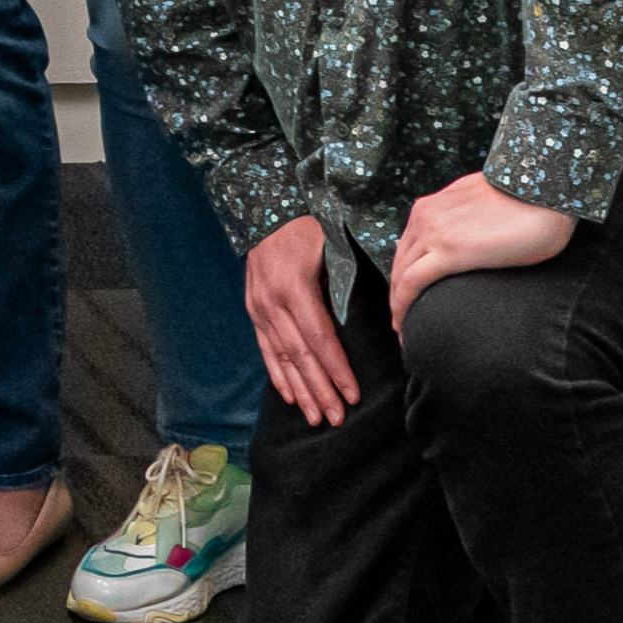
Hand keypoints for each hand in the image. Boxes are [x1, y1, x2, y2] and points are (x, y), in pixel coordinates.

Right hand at [242, 213, 361, 426]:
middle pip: (300, 356)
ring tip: (315, 418)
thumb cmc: (308, 221)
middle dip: (319, 390)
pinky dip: (277, 374)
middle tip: (336, 418)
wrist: (264, 204)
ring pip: (281, 358)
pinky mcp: (252, 307)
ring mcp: (258, 306)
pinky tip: (288, 395)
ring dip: (299, 390)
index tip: (352, 395)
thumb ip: (346, 277)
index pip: (319, 339)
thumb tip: (369, 315)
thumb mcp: (333, 242)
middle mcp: (271, 302)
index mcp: (293, 287)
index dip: (336, 370)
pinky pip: (265, 348)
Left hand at [382, 170, 580, 328]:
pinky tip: (406, 328)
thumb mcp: (483, 206)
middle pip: (400, 263)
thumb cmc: (529, 201)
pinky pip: (412, 284)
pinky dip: (403, 308)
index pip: (407, 247)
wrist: (548, 192)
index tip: (406, 298)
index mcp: (433, 206)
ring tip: (403, 330)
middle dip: (397, 294)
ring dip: (398, 305)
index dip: (403, 275)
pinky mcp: (449, 251)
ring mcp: (434, 232)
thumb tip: (468, 239)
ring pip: (401, 275)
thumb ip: (466, 220)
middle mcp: (425, 216)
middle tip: (401, 321)